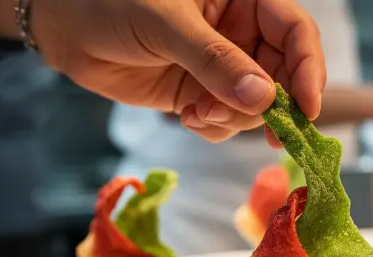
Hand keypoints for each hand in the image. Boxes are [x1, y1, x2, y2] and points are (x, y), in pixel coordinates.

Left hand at [30, 0, 325, 143]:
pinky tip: (186, 117)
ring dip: (233, 119)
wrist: (64, 24)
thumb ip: (214, 60)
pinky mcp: (200, 93)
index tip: (305, 109)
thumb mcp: (166, 23)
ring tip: (196, 114)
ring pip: (256, 106)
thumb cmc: (112, 0)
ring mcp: (221, 66)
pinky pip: (227, 122)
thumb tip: (263, 98)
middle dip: (268, 106)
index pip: (295, 32)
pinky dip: (214, 128)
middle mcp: (240, 32)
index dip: (308, 70)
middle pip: (283, 77)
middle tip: (248, 124)